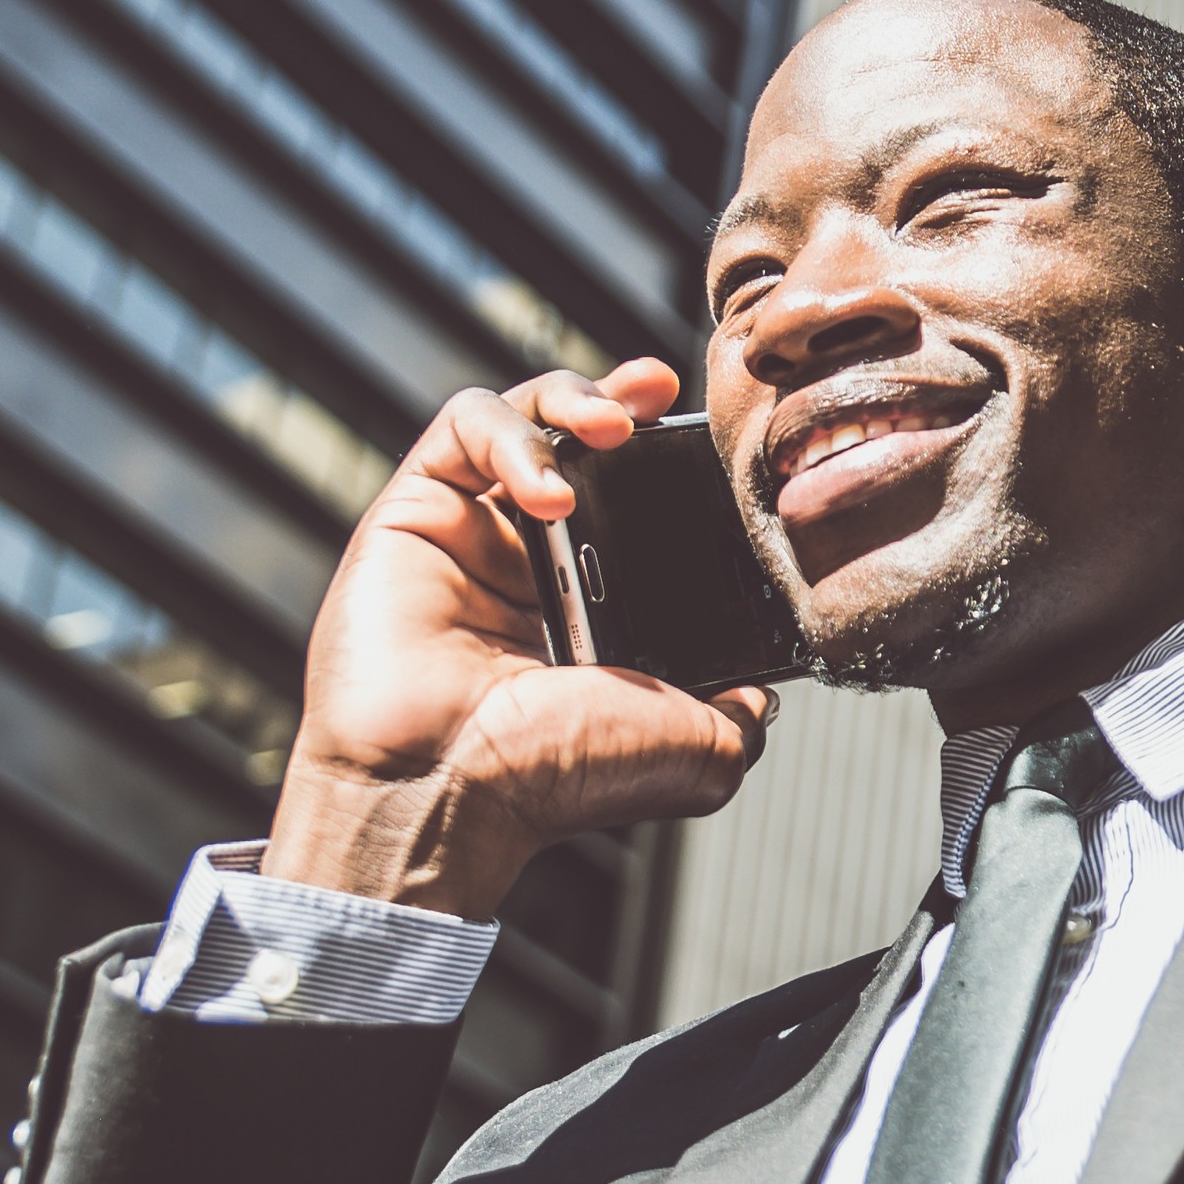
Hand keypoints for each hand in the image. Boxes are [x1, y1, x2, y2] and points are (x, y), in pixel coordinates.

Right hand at [264, 359, 775, 918]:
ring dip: (576, 400)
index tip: (719, 439)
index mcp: (596, 605)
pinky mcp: (415, 509)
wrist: (451, 791)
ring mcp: (472, 531)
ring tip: (613, 426)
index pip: (641, 501)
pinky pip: (462, 427)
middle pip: (582, 441)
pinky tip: (550, 490)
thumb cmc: (555, 777)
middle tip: (661, 393)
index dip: (677, 459)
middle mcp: (533, 561)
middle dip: (626, 403)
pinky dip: (513, 435)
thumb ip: (740, 707)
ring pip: (524, 415)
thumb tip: (768, 690)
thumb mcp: (696, 747)